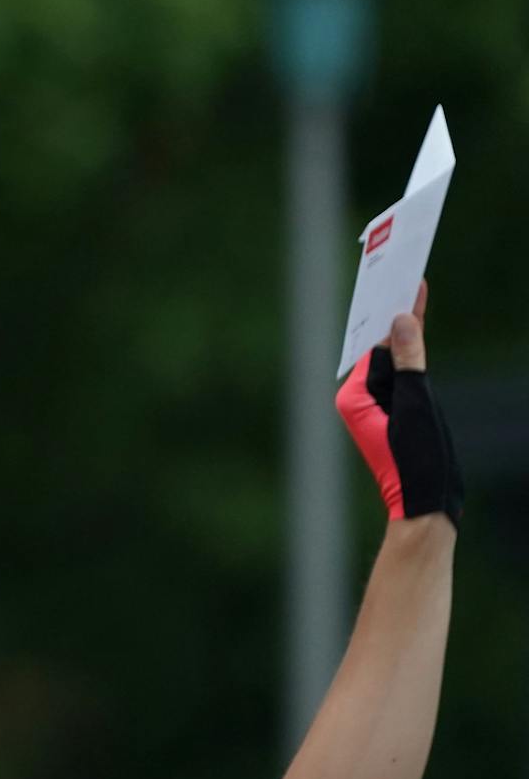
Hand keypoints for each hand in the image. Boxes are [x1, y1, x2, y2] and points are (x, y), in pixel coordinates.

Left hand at [335, 282, 463, 525]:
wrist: (425, 505)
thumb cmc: (416, 460)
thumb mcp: (418, 405)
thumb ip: (410, 360)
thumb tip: (400, 321)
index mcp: (354, 396)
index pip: (374, 345)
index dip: (388, 313)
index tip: (395, 280)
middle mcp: (359, 399)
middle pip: (381, 349)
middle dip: (394, 316)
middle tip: (405, 273)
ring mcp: (376, 407)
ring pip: (394, 360)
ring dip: (406, 332)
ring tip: (413, 288)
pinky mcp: (394, 414)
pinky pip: (403, 375)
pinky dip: (413, 352)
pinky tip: (418, 326)